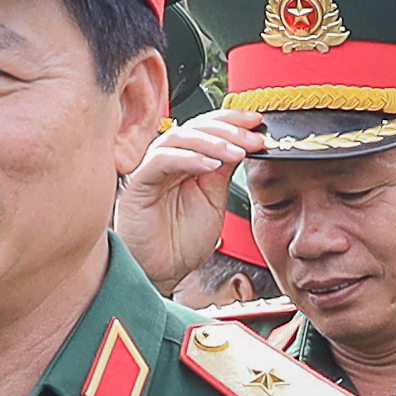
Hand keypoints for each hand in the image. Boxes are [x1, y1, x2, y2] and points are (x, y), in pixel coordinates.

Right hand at [121, 122, 241, 293]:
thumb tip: (242, 144)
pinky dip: (188, 159)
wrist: (162, 273)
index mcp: (186, 162)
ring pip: (179, 138)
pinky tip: (211, 166)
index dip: (232, 122)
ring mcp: (151, 170)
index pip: (207, 129)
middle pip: (195, 127)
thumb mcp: (215, 201)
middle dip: (228, 129)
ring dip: (212, 142)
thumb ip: (223, 172)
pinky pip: (161, 161)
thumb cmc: (181, 243)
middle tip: (252, 138)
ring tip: (236, 153)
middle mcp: (168, 161)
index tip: (257, 123)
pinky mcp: (138, 184)